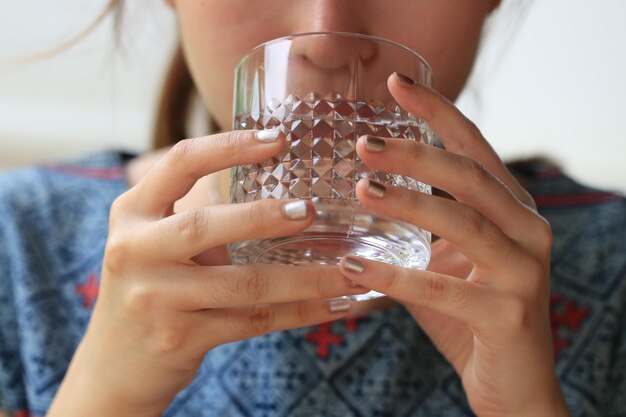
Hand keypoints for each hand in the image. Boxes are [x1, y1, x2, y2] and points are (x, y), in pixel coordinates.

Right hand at [47, 130, 367, 416]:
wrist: (116, 365)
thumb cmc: (152, 288)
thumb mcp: (156, 242)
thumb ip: (203, 216)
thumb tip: (283, 192)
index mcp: (132, 212)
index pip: (180, 163)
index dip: (230, 146)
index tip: (277, 138)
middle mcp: (135, 250)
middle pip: (205, 225)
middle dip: (263, 217)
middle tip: (310, 211)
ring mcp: (155, 297)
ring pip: (243, 283)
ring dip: (304, 277)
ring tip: (347, 269)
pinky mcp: (180, 338)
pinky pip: (253, 321)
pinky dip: (300, 312)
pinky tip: (335, 305)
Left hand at [339, 73, 569, 416]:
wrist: (511, 383)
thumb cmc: (470, 315)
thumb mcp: (444, 261)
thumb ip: (415, 229)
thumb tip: (356, 196)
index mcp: (512, 209)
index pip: (475, 148)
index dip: (437, 112)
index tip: (398, 83)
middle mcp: (528, 230)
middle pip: (469, 176)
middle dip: (415, 154)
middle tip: (364, 143)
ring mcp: (525, 271)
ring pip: (462, 222)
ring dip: (407, 203)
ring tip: (361, 189)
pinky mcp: (510, 314)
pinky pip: (444, 288)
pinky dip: (395, 276)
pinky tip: (353, 266)